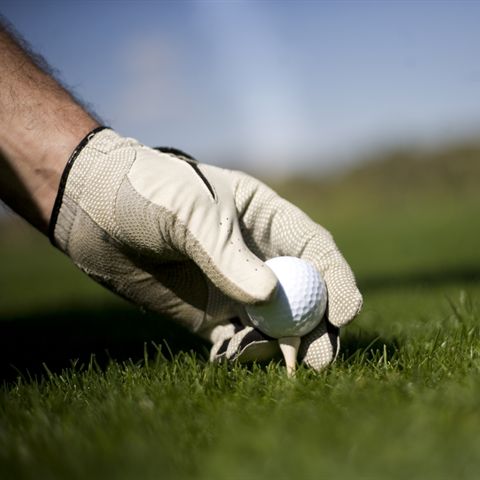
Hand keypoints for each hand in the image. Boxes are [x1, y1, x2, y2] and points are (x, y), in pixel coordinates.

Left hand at [50, 128, 361, 369]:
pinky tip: (246, 360)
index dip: (335, 279)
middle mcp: (255, 253)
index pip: (313, 248)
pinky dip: (247, 352)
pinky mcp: (206, 312)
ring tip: (295, 368)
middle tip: (323, 357)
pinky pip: (237, 338)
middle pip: (302, 291)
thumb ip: (226, 253)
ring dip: (287, 345)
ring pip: (274, 320)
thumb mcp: (188, 212)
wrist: (92, 208)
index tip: (346, 312)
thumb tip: (268, 297)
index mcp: (263, 217)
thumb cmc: (145, 192)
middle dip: (318, 323)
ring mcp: (232, 285)